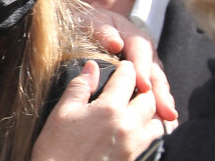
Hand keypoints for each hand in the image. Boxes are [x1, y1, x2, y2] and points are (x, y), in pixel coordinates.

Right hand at [31, 60, 163, 160]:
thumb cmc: (57, 147)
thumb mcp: (63, 111)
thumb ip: (80, 86)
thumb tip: (92, 66)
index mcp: (109, 109)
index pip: (127, 79)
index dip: (127, 68)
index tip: (124, 64)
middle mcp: (127, 126)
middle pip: (149, 99)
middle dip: (144, 87)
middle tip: (134, 83)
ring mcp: (134, 146)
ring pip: (157, 122)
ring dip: (151, 110)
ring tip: (139, 104)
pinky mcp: (134, 160)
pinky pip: (152, 140)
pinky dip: (151, 129)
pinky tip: (139, 126)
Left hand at [84, 8, 177, 121]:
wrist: (89, 28)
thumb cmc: (90, 25)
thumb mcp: (94, 22)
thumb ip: (103, 30)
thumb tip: (116, 43)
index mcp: (135, 38)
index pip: (141, 53)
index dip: (142, 70)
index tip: (143, 86)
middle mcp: (145, 55)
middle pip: (155, 74)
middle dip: (161, 94)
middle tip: (166, 113)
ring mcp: (146, 69)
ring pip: (157, 88)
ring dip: (162, 105)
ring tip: (167, 124)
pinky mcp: (144, 82)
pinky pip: (153, 97)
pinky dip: (158, 111)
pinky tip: (164, 127)